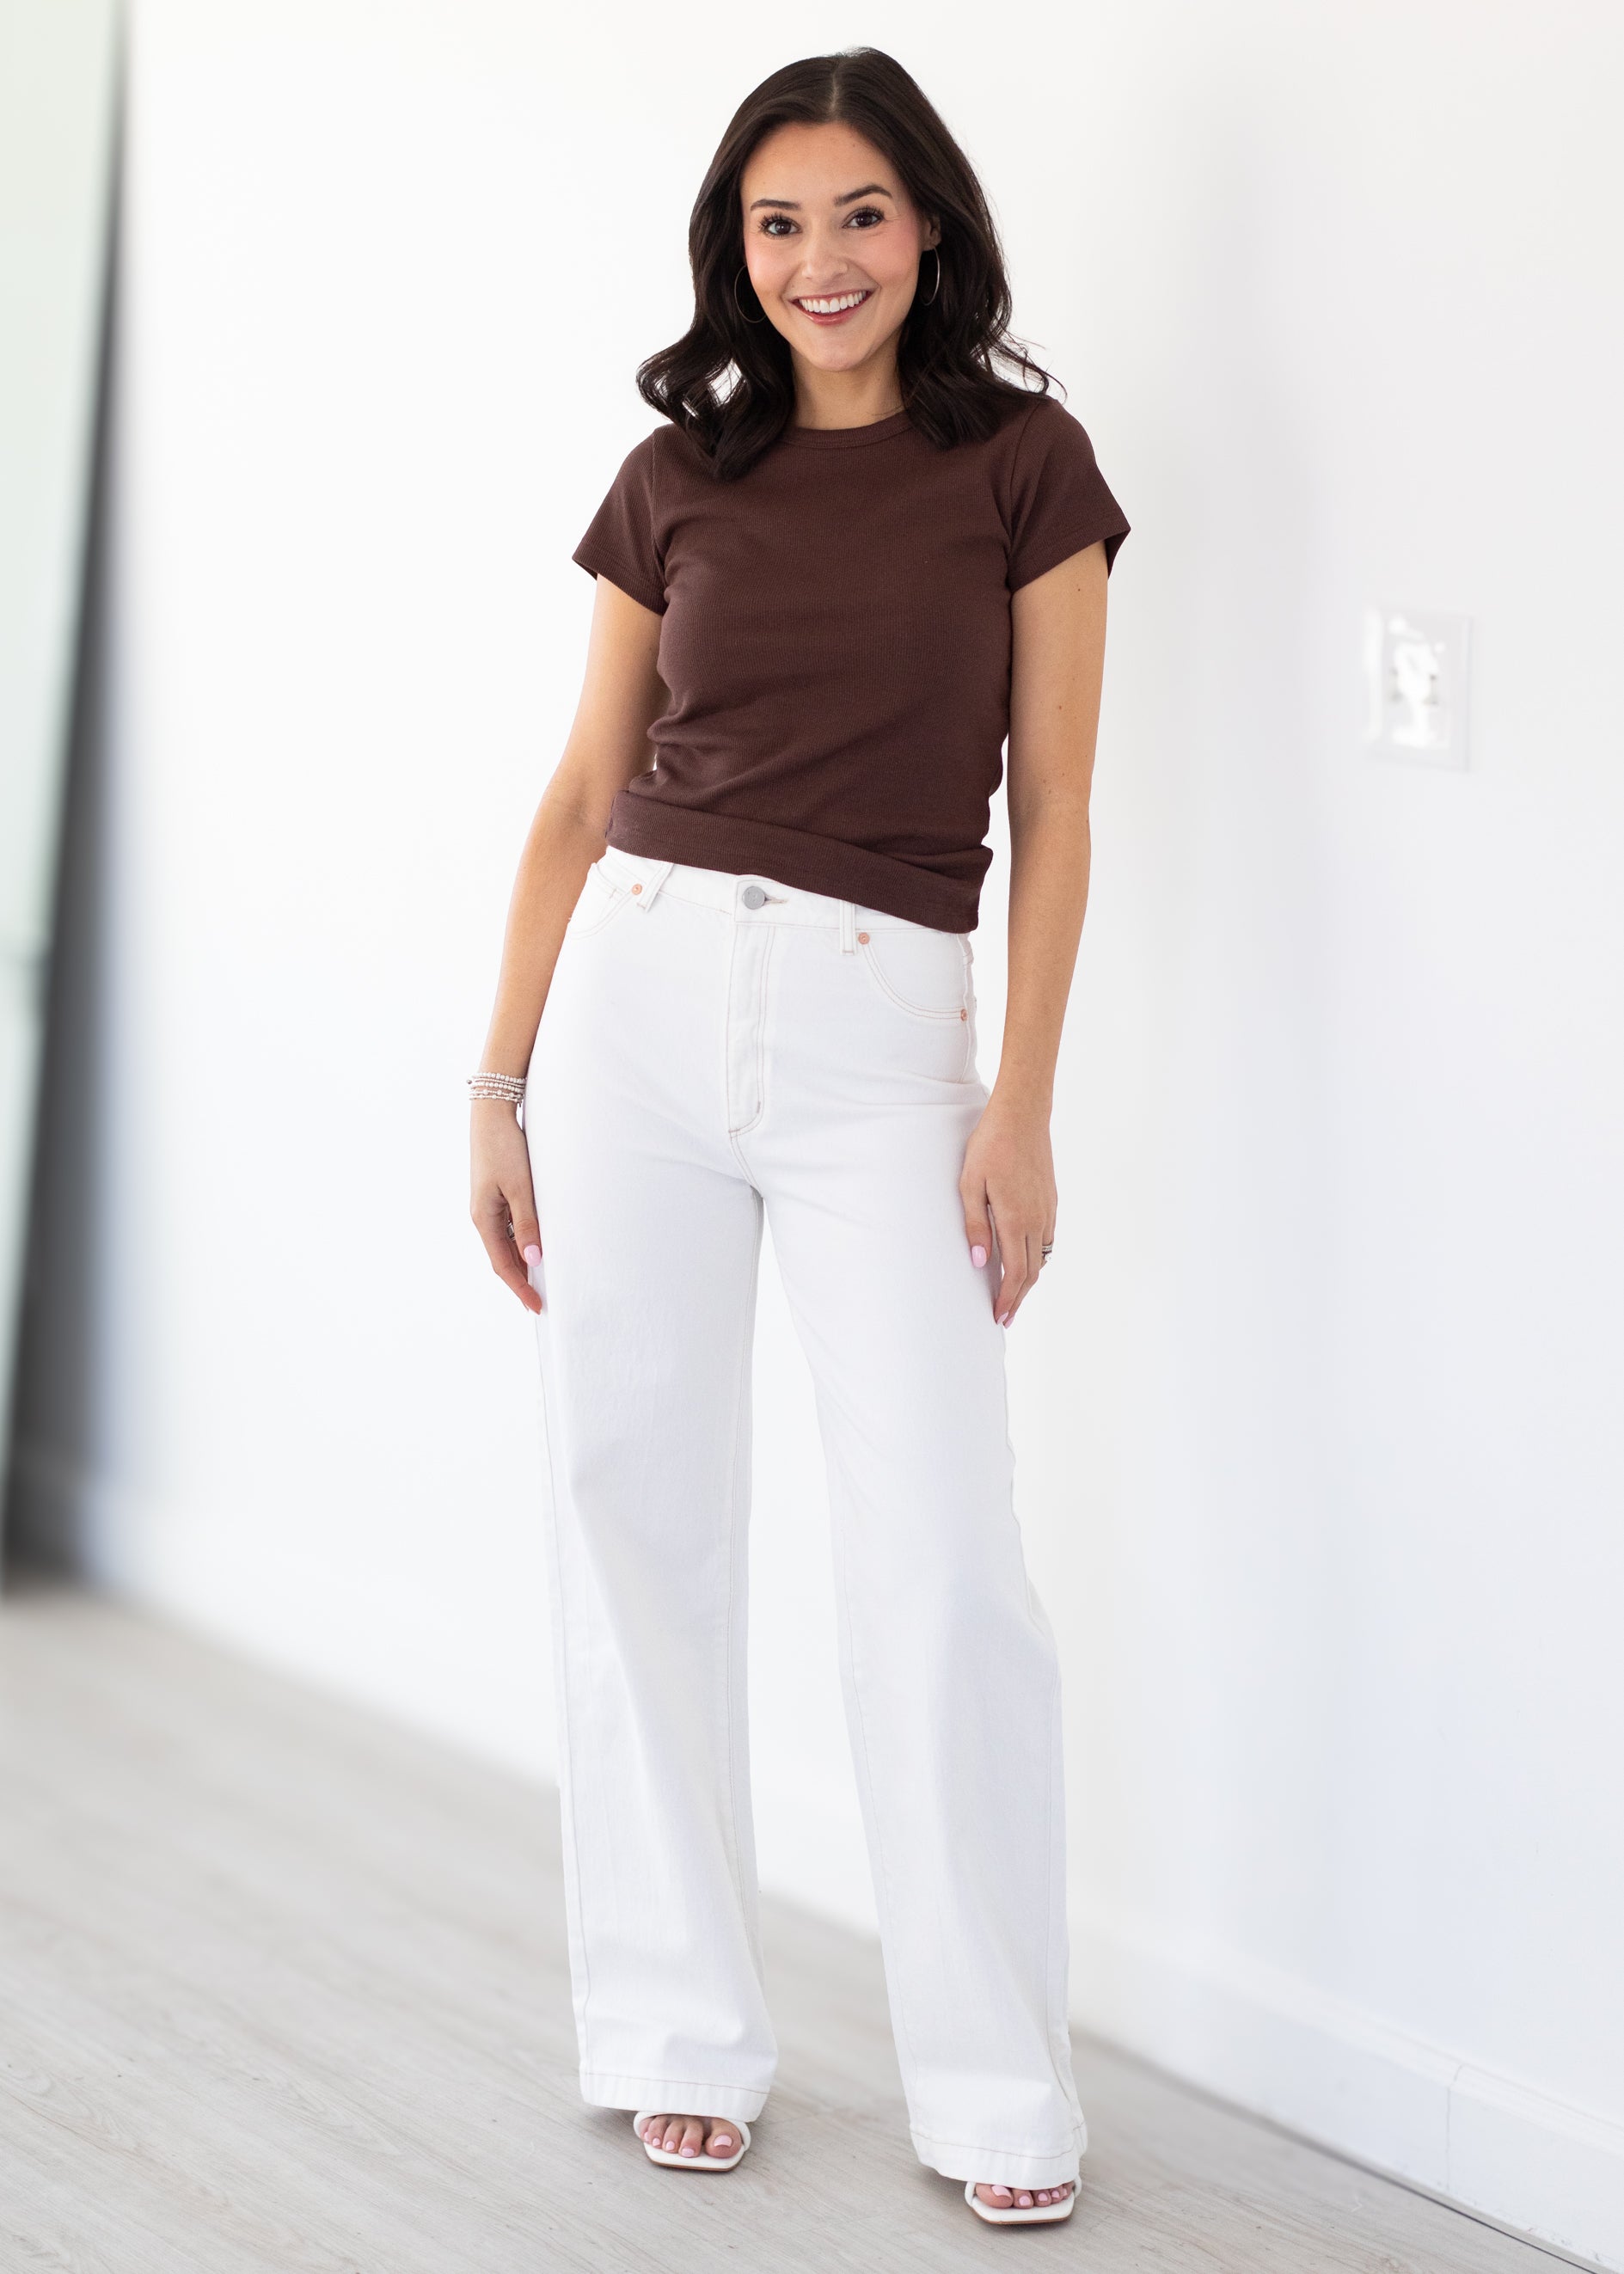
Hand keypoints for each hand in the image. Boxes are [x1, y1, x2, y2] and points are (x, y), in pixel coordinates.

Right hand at [471, 1098, 543, 1314]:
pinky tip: (537, 1245)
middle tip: (542, 1301)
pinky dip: (522, 1242)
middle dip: (521, 1281)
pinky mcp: (496, 1195)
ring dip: (522, 1262)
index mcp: (483, 1219)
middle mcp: (482, 1217)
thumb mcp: (520, 1188)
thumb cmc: (505, 1148)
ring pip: (506, 1244)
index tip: (537, 1307)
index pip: (503, 1266)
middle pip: (503, 1259)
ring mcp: (488, 1207)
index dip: (520, 1289)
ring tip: (543, 1280)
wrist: (492, 1114)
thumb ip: (527, 1225)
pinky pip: (508, 1228)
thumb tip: (533, 1261)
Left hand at [960, 1092, 1055, 1328]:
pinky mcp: (1051, 1199)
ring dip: (1029, 1280)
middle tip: (1005, 1318)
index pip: (1016, 1272)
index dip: (1008, 1299)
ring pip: (1042, 1257)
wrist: (1022, 1115)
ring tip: (1013, 1294)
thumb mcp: (970, 1185)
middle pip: (1032, 1272)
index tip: (999, 1317)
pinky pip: (1047, 1238)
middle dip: (1018, 1298)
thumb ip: (975, 1225)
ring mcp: (1047, 1209)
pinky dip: (1038, 1257)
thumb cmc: (990, 1146)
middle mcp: (1037, 1219)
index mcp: (1015, 1219)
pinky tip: (1027, 1259)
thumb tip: (981, 1263)